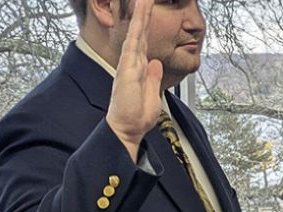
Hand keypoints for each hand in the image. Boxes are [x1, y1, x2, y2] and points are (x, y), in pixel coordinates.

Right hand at [106, 0, 163, 162]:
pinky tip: (140, 14)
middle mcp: (133, 62)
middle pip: (140, 32)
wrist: (127, 128)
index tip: (150, 10)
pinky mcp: (128, 67)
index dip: (147, 26)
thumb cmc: (137, 116)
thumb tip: (155, 63)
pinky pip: (133, 42)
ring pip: (136, 33)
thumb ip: (154, 77)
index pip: (144, 42)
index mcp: (140, 68)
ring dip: (141, 15)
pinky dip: (137, 27)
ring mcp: (129, 63)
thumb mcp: (153, 94)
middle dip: (144, 14)